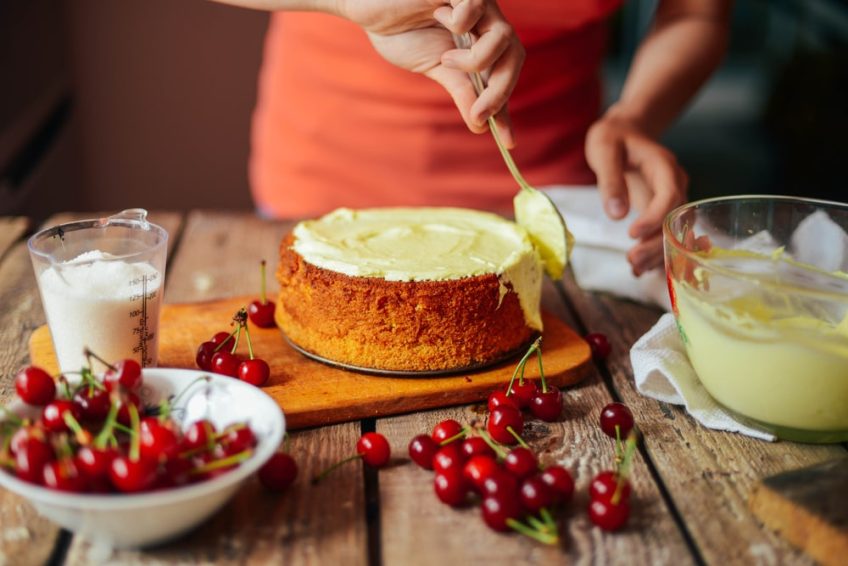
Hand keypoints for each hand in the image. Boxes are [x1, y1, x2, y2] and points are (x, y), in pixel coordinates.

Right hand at [340, 0, 523, 146]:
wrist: (366, 7)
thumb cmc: (399, 30)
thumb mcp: (435, 67)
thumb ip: (461, 90)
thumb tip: (481, 125)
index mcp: (481, 38)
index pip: (504, 72)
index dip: (506, 105)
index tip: (508, 143)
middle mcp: (485, 19)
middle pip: (515, 54)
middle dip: (500, 91)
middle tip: (480, 114)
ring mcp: (476, 1)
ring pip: (504, 35)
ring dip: (476, 60)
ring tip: (446, 59)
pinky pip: (475, 8)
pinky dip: (459, 22)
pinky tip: (437, 14)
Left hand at [585, 113, 687, 275]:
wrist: (625, 133)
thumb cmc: (613, 138)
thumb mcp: (604, 150)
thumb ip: (610, 180)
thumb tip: (617, 214)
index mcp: (664, 167)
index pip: (670, 196)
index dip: (655, 218)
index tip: (632, 234)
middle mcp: (675, 185)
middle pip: (677, 219)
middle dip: (657, 243)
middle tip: (631, 260)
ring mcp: (671, 200)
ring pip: (675, 232)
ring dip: (658, 254)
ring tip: (634, 269)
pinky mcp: (662, 211)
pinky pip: (666, 235)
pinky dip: (656, 254)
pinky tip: (639, 270)